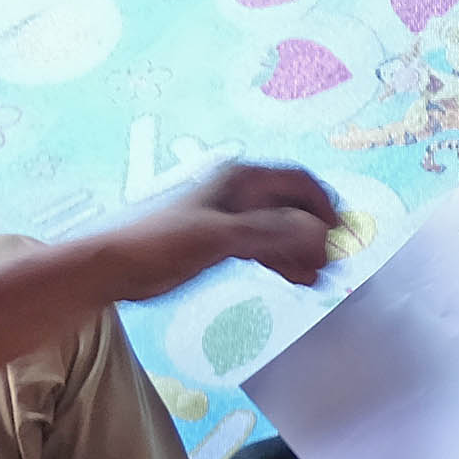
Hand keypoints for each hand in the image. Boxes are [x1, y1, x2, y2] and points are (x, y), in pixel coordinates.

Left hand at [111, 161, 340, 297]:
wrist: (116, 266)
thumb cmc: (160, 242)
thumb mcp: (222, 236)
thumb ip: (272, 233)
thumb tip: (319, 234)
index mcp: (241, 179)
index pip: (299, 183)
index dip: (324, 206)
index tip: (341, 234)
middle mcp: (240, 193)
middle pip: (293, 208)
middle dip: (315, 233)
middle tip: (332, 261)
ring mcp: (232, 218)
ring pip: (280, 230)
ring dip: (301, 251)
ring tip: (317, 276)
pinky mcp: (222, 241)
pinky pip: (264, 247)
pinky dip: (282, 261)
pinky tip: (297, 278)